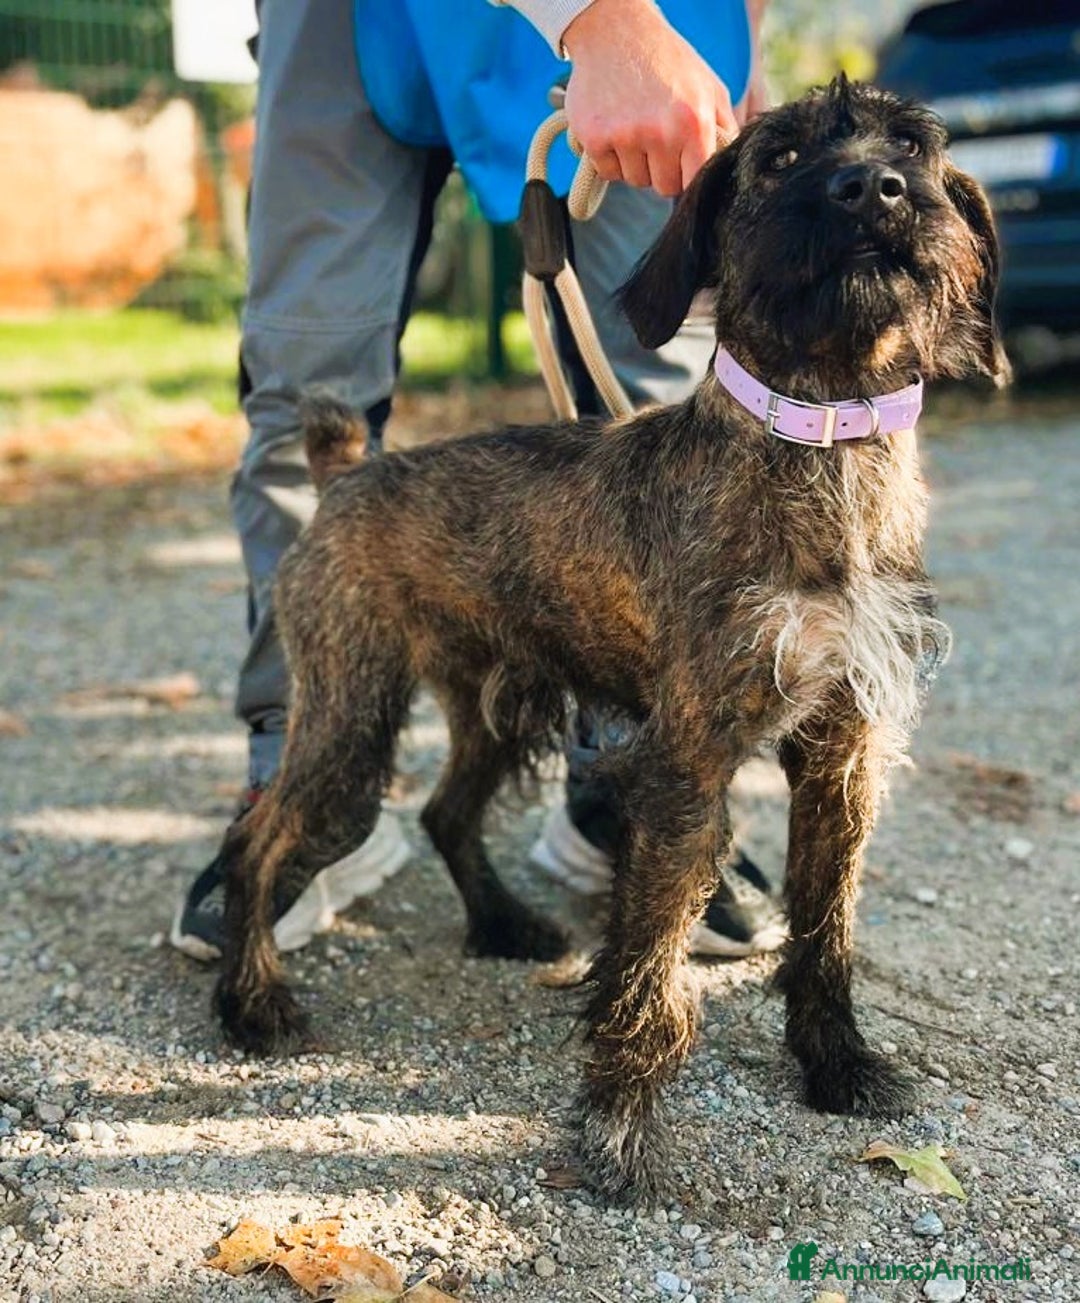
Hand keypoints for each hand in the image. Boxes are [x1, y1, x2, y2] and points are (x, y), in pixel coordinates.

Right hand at [562, 0, 738, 195]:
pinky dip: (610, 157)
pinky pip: (608, 171)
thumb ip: (726, 128)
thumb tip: (732, 165)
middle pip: (664, 187)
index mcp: (694, 123)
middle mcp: (661, 132)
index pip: (693, 181)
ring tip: (635, 126)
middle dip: (661, 169)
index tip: (682, 161)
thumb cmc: (668, 60)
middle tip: (655, 136)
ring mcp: (626, 136)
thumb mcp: (709, 87)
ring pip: (635, 180)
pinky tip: (615, 127)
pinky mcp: (595, 137)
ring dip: (635, 162)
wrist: (616, 30)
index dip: (687, 174)